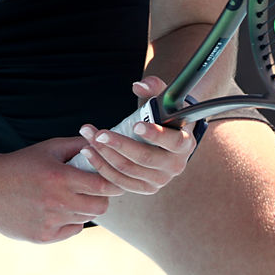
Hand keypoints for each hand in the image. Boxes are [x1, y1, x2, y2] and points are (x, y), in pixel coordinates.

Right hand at [0, 137, 125, 243]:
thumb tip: (103, 143)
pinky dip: (70, 222)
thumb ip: (78, 145)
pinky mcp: (43, 237)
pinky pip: (71, 230)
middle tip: (90, 189)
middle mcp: (57, 202)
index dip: (111, 183)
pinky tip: (56, 210)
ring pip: (85, 218)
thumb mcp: (48, 148)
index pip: (103, 186)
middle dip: (100, 197)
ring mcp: (50, 222)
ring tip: (68, 197)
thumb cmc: (21, 164)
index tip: (109, 179)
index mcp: (60, 177)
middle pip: (100, 206)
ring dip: (82, 208)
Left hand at [74, 76, 197, 194]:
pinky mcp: (144, 188)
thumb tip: (139, 85)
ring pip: (128, 170)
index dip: (156, 135)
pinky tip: (89, 152)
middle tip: (99, 133)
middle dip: (119, 145)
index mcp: (185, 144)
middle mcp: (175, 166)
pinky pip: (119, 182)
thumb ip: (154, 87)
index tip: (137, 125)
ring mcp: (159, 180)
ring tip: (88, 138)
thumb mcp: (164, 100)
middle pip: (144, 158)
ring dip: (104, 154)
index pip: (174, 142)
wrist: (166, 138)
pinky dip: (102, 167)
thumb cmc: (164, 115)